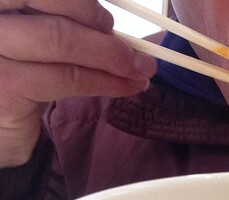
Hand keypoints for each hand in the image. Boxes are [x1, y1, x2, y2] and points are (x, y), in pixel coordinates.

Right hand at [0, 0, 156, 167]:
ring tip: (140, 70)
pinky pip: (67, 77)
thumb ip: (65, 23)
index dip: (78, 0)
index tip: (106, 19)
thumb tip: (118, 27)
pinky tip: (128, 87)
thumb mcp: (38, 42)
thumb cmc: (20, 75)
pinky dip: (106, 82)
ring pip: (60, 38)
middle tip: (130, 46)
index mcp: (0, 2)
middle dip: (94, 18)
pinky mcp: (5, 85)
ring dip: (111, 55)